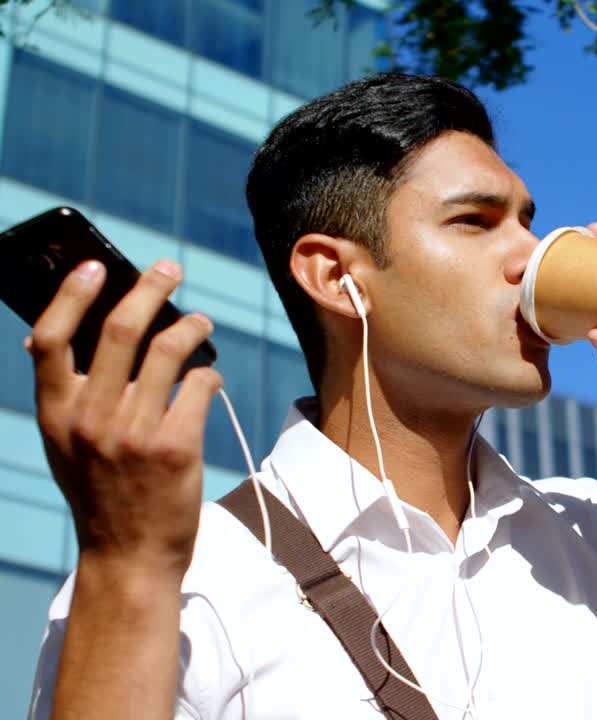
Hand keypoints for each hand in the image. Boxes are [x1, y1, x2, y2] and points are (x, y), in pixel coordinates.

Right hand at [26, 259, 221, 584]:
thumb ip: (64, 395)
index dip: (70, 296)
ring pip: (170, 350)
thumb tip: (49, 335)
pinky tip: (210, 376)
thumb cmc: (101, 493)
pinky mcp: (176, 447)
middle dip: (149, 288)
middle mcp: (90, 419)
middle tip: (170, 268)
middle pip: (119, 330)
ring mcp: (133, 432)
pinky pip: (200, 384)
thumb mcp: (64, 445)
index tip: (94, 267)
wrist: (129, 557)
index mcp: (55, 414)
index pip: (48, 340)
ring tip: (201, 323)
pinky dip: (209, 372)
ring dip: (191, 326)